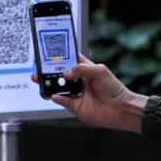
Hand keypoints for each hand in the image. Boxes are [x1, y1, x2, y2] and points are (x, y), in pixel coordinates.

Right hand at [30, 53, 146, 132]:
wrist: (120, 108)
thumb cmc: (113, 88)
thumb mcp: (100, 71)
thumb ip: (82, 68)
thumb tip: (66, 72)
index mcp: (84, 69)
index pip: (68, 60)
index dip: (59, 56)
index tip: (49, 52)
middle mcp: (78, 81)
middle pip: (59, 74)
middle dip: (48, 71)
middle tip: (40, 68)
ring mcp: (75, 93)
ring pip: (58, 88)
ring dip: (49, 84)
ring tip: (42, 80)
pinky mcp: (74, 106)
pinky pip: (62, 101)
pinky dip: (56, 98)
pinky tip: (54, 94)